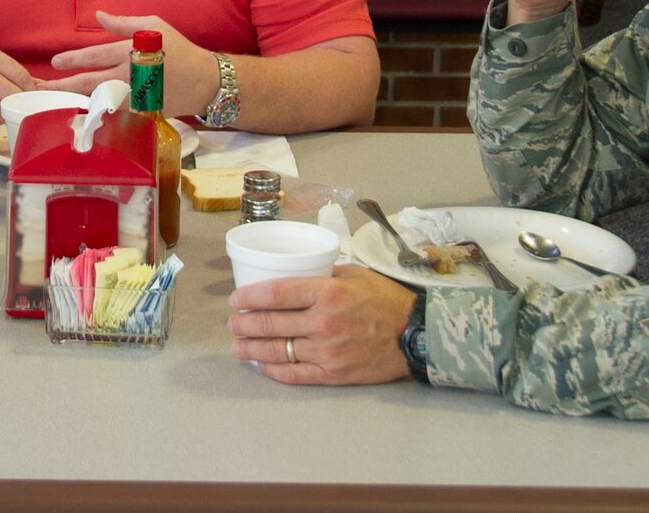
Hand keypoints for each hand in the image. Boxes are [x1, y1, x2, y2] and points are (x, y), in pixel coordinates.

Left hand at [41, 12, 213, 117]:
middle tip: (40, 88)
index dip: (72, 59)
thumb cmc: (179, 50)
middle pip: (88, 82)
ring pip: (97, 101)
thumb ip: (123, 22)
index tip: (54, 62)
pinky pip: (112, 114)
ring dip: (74, 101)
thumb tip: (98, 14)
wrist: (204, 81)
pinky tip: (78, 115)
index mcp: (130, 52)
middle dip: (62, 84)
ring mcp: (133, 98)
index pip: (94, 56)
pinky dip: (95, 114)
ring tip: (51, 102)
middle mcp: (129, 76)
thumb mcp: (154, 25)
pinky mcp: (140, 113)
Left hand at [226, 266, 418, 384]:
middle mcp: (323, 322)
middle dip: (243, 324)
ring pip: (276, 351)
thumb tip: (294, 276)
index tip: (235, 300)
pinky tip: (261, 365)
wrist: (415, 334)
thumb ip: (322, 275)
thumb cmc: (385, 299)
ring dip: (251, 349)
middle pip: (269, 323)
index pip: (275, 293)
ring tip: (237, 346)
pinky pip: (295, 374)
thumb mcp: (354, 274)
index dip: (248, 297)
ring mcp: (327, 351)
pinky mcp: (333, 374)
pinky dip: (273, 370)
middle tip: (233, 323)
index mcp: (327, 292)